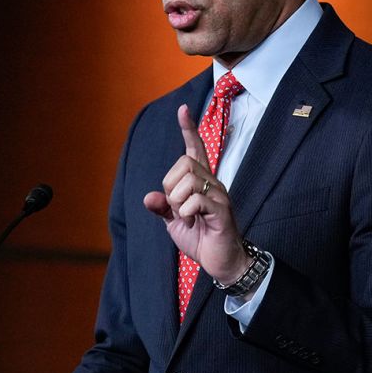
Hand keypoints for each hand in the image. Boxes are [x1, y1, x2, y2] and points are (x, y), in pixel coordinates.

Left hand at [142, 104, 249, 285]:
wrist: (222, 262)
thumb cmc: (200, 239)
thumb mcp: (174, 223)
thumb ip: (162, 207)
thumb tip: (149, 196)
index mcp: (201, 182)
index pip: (194, 149)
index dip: (188, 129)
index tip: (182, 109)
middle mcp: (213, 182)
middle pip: (184, 163)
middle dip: (170, 186)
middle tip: (176, 207)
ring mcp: (219, 195)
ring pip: (188, 180)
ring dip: (177, 202)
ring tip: (185, 217)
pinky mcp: (222, 210)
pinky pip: (195, 200)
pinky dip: (185, 213)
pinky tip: (192, 222)